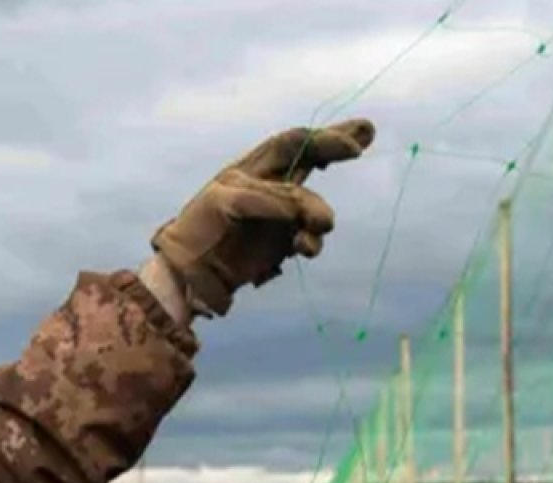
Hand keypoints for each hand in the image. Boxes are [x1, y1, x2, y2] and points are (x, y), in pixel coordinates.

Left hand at [151, 119, 376, 317]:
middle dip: (337, 147)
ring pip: (312, 208)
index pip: (293, 144)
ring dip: (319, 215)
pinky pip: (307, 239)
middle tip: (364, 138)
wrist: (187, 274)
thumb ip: (269, 199)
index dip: (323, 139)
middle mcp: (268, 186)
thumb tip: (304, 210)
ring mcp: (277, 216)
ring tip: (320, 226)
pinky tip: (304, 248)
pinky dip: (310, 242)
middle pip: (310, 160)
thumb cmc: (198, 231)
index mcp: (251, 168)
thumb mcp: (227, 203)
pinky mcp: (280, 244)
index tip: (352, 146)